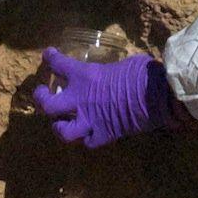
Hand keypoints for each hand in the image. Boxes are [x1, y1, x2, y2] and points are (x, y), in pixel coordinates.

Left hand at [32, 50, 178, 147]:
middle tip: (42, 94)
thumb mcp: (122, 63)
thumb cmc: (142, 73)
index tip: (48, 55)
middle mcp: (81, 99)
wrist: (156, 97)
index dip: (50, 58)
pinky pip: (88, 142)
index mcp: (86, 76)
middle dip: (41, 99)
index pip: (59, 64)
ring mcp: (90, 120)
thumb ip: (110, 69)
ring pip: (63, 130)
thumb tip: (115, 72)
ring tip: (60, 123)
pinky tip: (89, 133)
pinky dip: (87, 138)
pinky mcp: (104, 135)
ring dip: (59, 126)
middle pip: (48, 104)